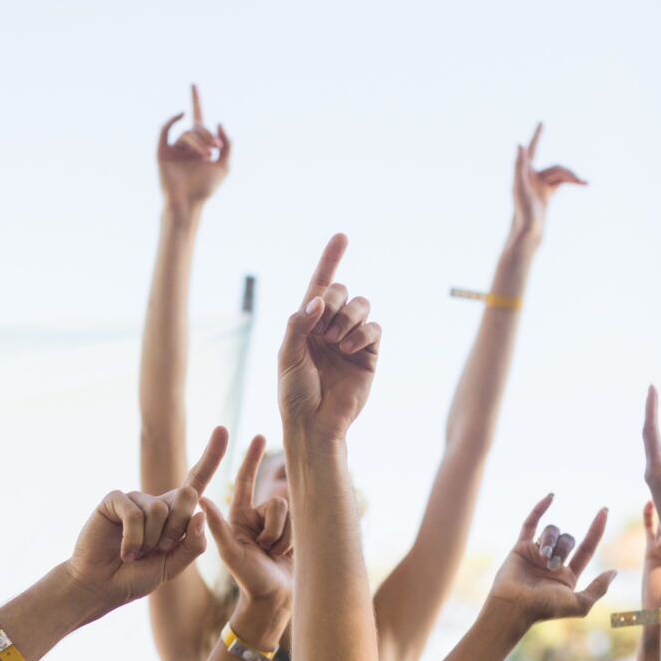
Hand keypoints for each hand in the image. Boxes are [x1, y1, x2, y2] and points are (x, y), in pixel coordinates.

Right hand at [64, 428, 226, 611]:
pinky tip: (125, 551)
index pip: (197, 481)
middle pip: (187, 496)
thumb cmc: (136, 576)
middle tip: (158, 550)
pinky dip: (133, 539)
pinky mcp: (114, 500)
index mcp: (175, 515)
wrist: (102, 586)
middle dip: (177, 530)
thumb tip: (201, 513)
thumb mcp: (173, 566)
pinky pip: (135, 513)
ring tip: (137, 553)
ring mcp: (135, 498)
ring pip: (160, 509)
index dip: (211, 456)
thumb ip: (192, 545)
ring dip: (151, 540)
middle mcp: (157, 501)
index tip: (223, 430)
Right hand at [157, 85, 230, 214]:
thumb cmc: (205, 189)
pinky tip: (182, 115)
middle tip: (215, 148)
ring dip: (199, 142)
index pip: (198, 119)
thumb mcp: (225, 166)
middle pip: (197, 128)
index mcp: (199, 146)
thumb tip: (219, 122)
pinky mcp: (162, 152)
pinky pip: (165, 131)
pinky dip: (172, 120)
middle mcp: (186, 145)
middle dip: (208, 136)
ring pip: (187, 134)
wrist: (188, 203)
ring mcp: (173, 148)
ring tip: (208, 155)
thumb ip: (228, 144)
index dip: (196, 101)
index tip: (193, 84)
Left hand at [201, 436, 292, 610]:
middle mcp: (258, 516)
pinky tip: (286, 555)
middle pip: (276, 502)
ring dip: (284, 538)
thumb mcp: (231, 554)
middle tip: (265, 549)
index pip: (246, 480)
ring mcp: (277, 525)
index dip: (251, 458)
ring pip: (291, 514)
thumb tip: (201, 500)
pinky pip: (301, 524)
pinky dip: (294, 542)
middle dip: (274, 528)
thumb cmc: (248, 579)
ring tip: (274, 555)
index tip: (259, 435)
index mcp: (239, 516)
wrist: (274, 601)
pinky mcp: (293, 534)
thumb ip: (218, 527)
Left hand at [279, 236, 380, 439]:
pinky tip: (348, 348)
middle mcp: (330, 328)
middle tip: (324, 328)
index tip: (341, 237)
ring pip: (362, 305)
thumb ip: (299, 323)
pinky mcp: (370, 354)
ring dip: (348, 317)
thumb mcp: (286, 355)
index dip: (330, 261)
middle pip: (342, 292)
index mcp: (307, 324)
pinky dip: (362, 332)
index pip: (320, 286)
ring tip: (336, 341)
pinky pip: (374, 328)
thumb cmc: (294, 393)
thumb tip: (320, 300)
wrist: (315, 424)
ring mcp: (351, 340)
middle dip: (335, 301)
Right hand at [487, 494, 615, 624]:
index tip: (604, 511)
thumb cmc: (544, 609)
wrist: (514, 607)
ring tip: (542, 558)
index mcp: (568, 575)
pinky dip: (540, 509)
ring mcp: (536, 554)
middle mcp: (553, 563)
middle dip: (563, 549)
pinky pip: (531, 523)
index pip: (587, 548)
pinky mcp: (520, 548)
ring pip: (551, 532)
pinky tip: (552, 496)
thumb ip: (598, 589)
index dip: (596, 530)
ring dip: (550, 541)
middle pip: (568, 539)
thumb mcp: (580, 604)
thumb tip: (614, 572)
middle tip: (552, 565)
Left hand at [510, 124, 585, 243]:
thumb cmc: (522, 213)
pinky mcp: (547, 195)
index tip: (542, 122)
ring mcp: (540, 186)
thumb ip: (519, 166)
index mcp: (524, 174)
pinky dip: (572, 182)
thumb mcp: (519, 188)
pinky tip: (583, 184)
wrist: (527, 234)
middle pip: (556, 168)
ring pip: (561, 175)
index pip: (532, 150)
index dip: (537, 136)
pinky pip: (561, 183)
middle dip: (568, 173)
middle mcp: (532, 178)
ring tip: (584, 184)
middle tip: (580, 181)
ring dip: (573, 178)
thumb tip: (520, 145)